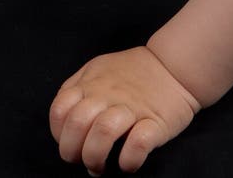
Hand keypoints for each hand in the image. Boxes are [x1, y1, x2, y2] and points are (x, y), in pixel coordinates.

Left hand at [49, 46, 199, 174]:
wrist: (174, 65)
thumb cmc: (133, 73)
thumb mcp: (98, 69)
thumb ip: (79, 88)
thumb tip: (66, 123)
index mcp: (90, 83)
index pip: (59, 110)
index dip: (59, 134)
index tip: (69, 144)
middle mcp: (107, 93)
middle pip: (77, 123)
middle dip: (73, 151)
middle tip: (83, 160)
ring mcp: (131, 107)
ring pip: (103, 132)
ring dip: (95, 157)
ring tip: (100, 167)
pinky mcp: (155, 121)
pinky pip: (138, 144)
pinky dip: (128, 159)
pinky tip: (126, 163)